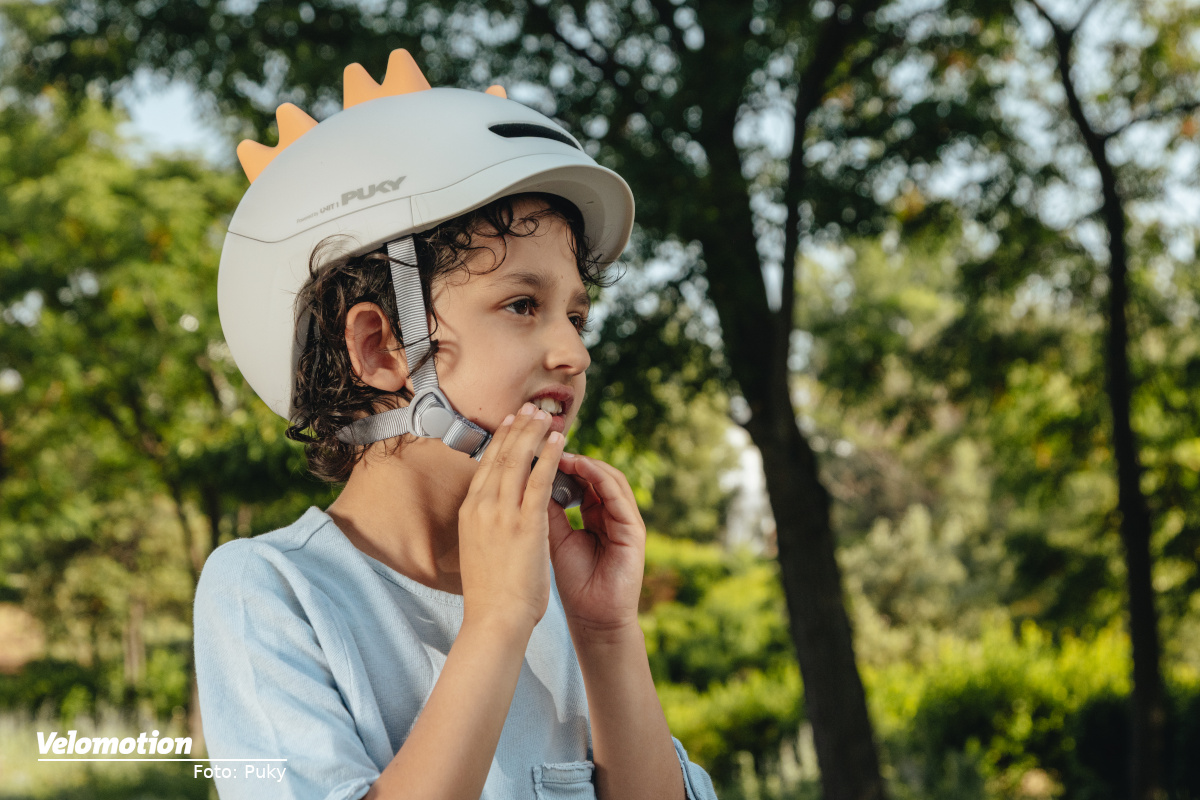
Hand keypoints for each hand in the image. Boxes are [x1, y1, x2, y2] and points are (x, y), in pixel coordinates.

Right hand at [458, 403, 565, 631]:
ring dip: (534, 434)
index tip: (509, 423)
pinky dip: (550, 456)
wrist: (494, 618)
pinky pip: (540, 479)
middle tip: (529, 408)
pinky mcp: (525, 522)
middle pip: (500, 456)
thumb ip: (485, 527)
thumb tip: (491, 516)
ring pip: (519, 461)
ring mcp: (502, 513)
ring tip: (546, 415)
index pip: (485, 467)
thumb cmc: (490, 593)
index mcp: (470, 513)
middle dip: (516, 429)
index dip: (499, 442)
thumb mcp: (478, 550)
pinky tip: (560, 441)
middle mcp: (482, 506)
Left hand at [546, 454, 646, 638]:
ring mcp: (625, 521)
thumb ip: (545, 510)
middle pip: (594, 474)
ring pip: (609, 479)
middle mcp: (611, 514)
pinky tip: (582, 467)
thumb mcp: (552, 538)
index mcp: (594, 515)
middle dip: (572, 456)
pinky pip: (619, 496)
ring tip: (562, 451)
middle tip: (548, 441)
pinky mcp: (634, 530)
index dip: (558, 462)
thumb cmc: (573, 583)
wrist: (593, 619)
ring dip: (586, 462)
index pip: (579, 479)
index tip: (535, 449)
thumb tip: (524, 477)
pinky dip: (601, 478)